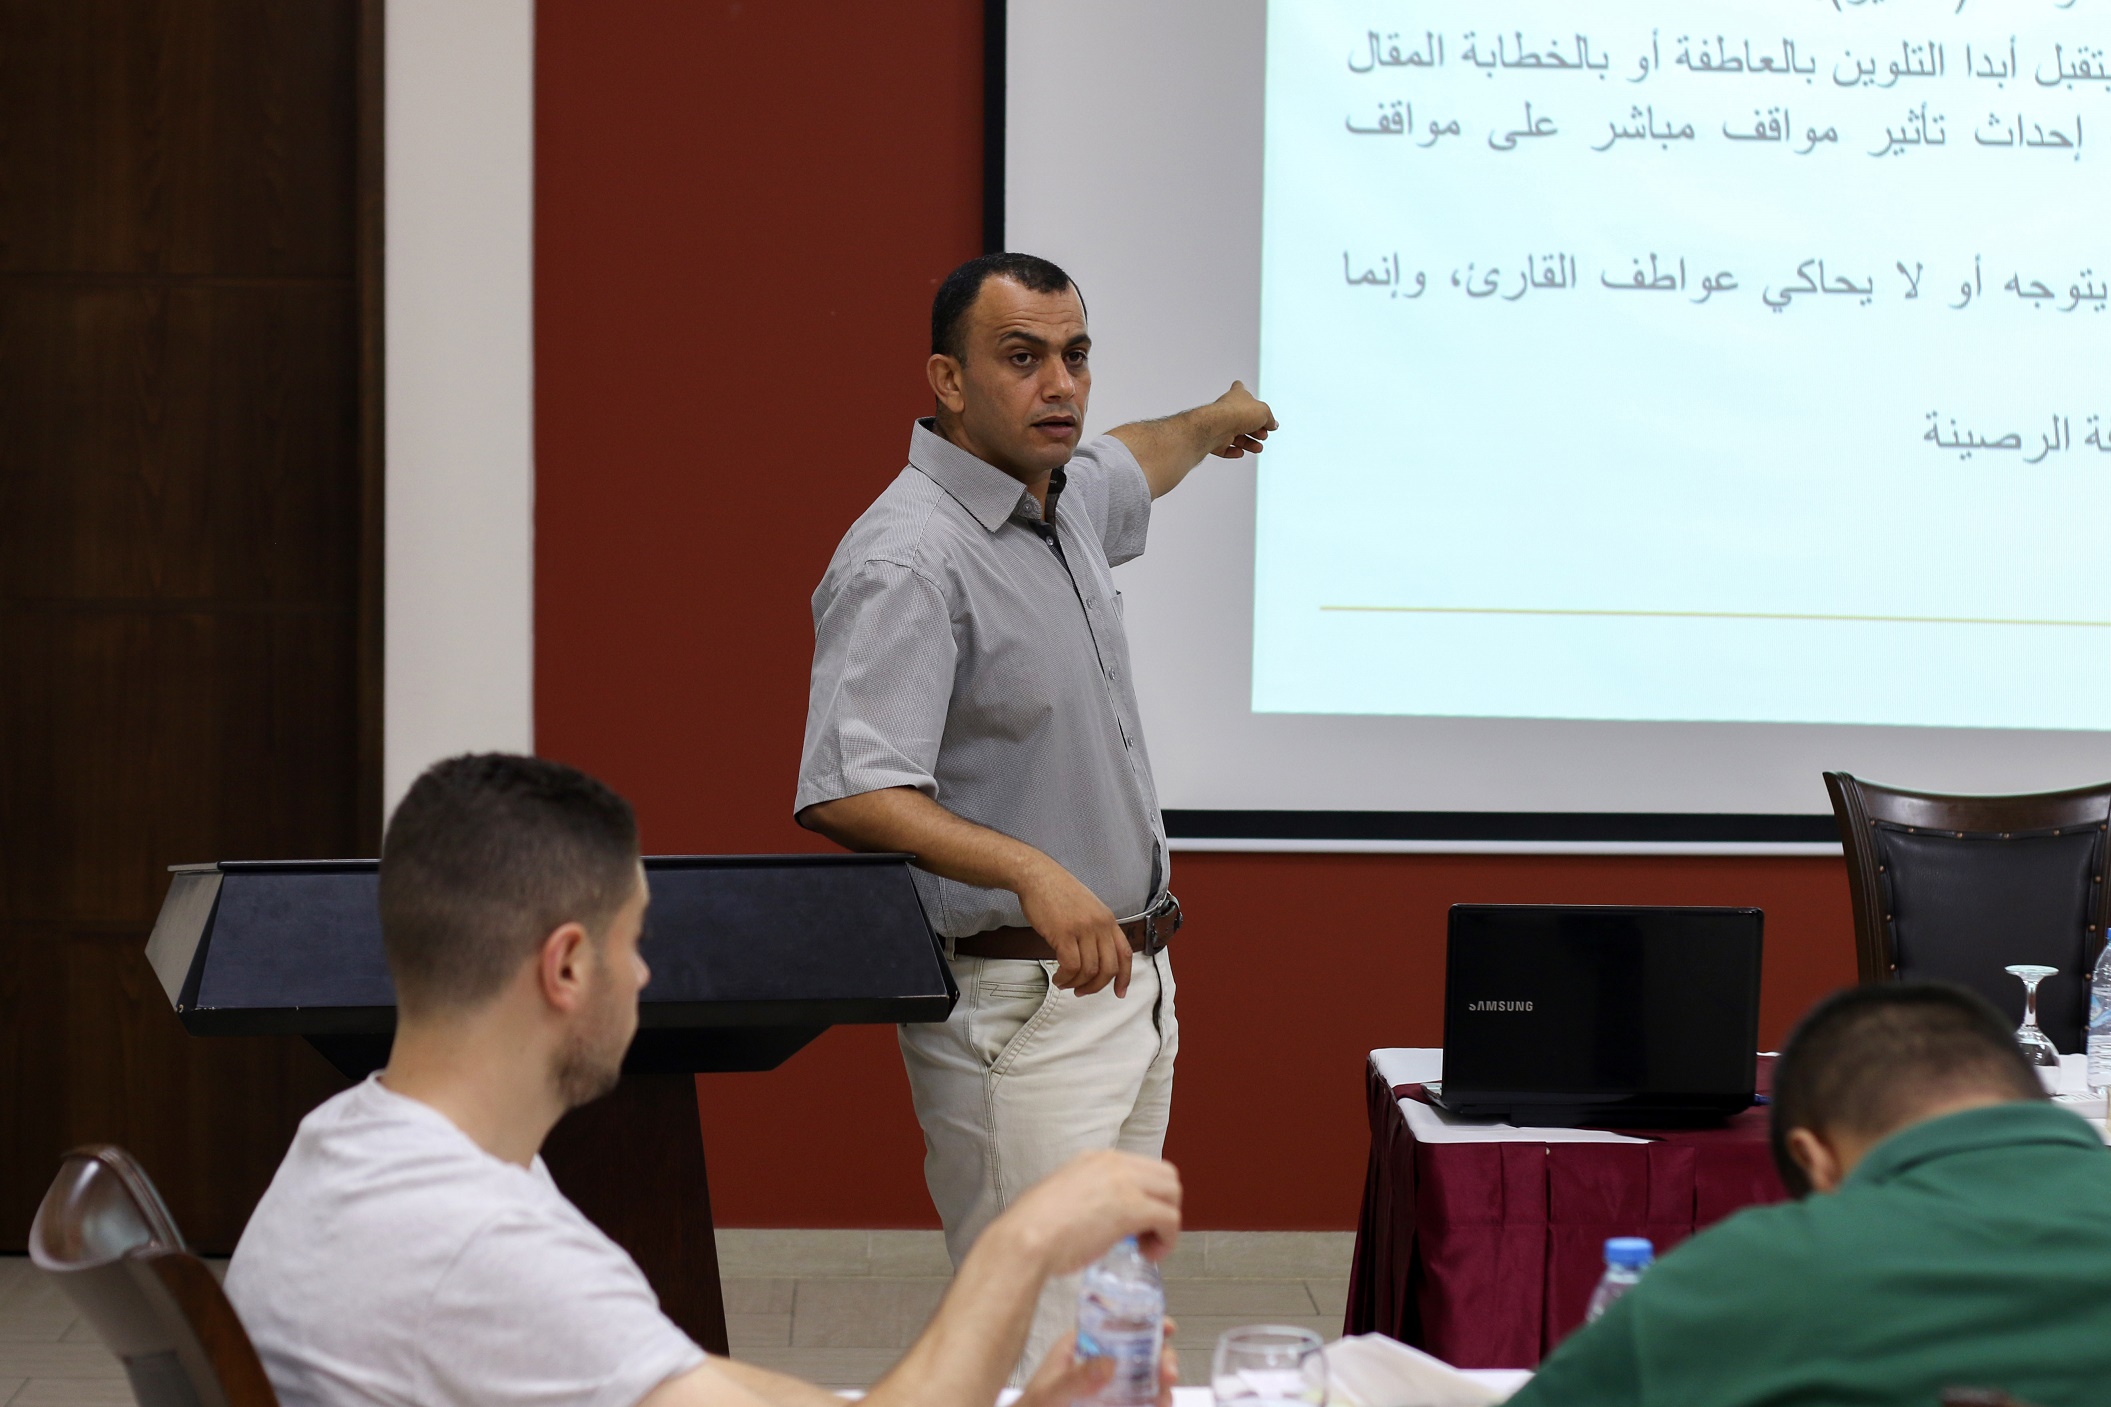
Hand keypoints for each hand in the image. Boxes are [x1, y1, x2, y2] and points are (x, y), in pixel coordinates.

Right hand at [995, 1149, 1182, 1276]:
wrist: (1027, 1238)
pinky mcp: (1133, 1208)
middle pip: (1166, 1176)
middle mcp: (1114, 1163)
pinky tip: (1148, 1254)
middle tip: (1146, 1233)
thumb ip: (1088, 1197)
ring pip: (1173, 1193)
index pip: (1143, 1168)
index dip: (1147, 1196)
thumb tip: (1100, 1217)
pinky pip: (1171, 1219)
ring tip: (1147, 1246)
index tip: (1136, 1222)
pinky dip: (1167, 1239)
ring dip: (1167, 1222)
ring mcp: (1125, 1183)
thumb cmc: (1035, 1228)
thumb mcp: (1065, 1197)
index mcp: (1096, 1159)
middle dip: (1164, 1205)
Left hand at [1017, 1326, 1179, 1406]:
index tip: (1167, 1328)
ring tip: (1164, 1400)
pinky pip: (1141, 1399)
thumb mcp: (1050, 1392)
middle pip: (1141, 1350)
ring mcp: (1109, 1384)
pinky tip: (1160, 1405)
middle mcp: (1099, 1361)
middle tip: (1169, 1373)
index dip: (1147, 1322)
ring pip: (1146, 1377)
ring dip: (1162, 1384)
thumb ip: (1075, 1379)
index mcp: (1082, 1344)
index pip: (1117, 1324)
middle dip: (1162, 1358)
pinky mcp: (1114, 1403)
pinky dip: (1154, 1401)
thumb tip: (1109, 1362)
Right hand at [1018, 860, 1130, 996]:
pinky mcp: (1064, 933)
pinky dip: (1064, 978)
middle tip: (1082, 992)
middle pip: (1108, 968)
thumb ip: (1096, 930)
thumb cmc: (1058, 892)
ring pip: (1089, 971)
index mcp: (1108, 920)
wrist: (1038, 876)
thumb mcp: (1088, 908)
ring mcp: (1083, 929)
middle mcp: (1100, 925)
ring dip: (1076, 984)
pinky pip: (1070, 966)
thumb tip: (1095, 958)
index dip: (1125, 978)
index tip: (1119, 993)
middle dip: (1096, 986)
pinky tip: (1057, 978)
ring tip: (1064, 983)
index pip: (1125, 954)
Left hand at [1207, 380, 1277, 458]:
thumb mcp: (1264, 412)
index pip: (1240, 388)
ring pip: (1236, 436)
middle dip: (1256, 430)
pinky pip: (1225, 447)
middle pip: (1243, 420)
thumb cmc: (1238, 413)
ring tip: (1258, 448)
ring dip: (1248, 443)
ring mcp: (1220, 424)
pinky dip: (1233, 451)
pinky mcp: (1215, 440)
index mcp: (1237, 395)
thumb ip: (1270, 419)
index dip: (1245, 391)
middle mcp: (1227, 409)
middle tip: (1263, 434)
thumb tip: (1273, 425)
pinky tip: (1240, 452)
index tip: (1249, 395)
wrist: (1219, 426)